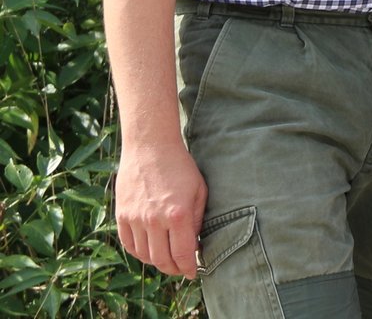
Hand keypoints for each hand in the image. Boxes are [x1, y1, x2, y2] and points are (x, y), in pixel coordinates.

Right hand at [114, 138, 207, 277]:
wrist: (150, 148)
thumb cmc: (180, 167)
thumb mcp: (199, 191)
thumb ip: (196, 220)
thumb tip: (194, 245)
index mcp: (177, 214)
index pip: (182, 254)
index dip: (188, 268)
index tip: (193, 273)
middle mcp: (154, 220)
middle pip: (161, 260)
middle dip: (173, 269)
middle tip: (180, 269)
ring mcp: (135, 218)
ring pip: (144, 255)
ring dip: (157, 262)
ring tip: (167, 259)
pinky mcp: (122, 215)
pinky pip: (128, 244)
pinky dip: (139, 253)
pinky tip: (149, 251)